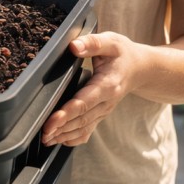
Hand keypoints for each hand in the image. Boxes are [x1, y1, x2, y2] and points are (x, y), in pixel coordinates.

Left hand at [41, 31, 140, 145]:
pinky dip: (73, 138)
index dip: (67, 113)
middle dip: (61, 128)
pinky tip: (58, 140)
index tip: (51, 121)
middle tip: (42, 133)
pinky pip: (87, 131)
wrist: (140, 68)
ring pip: (83, 128)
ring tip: (45, 139)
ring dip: (63, 135)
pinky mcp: (100, 115)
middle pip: (81, 119)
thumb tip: (74, 46)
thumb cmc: (122, 54)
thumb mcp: (111, 42)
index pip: (84, 103)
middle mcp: (106, 102)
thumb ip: (93, 43)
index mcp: (107, 85)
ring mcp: (103, 111)